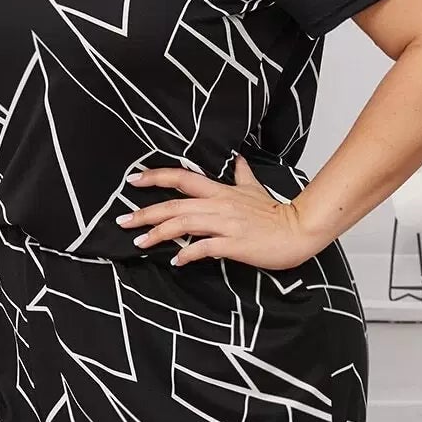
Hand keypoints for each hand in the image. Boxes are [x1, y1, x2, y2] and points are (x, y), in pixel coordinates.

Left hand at [116, 155, 324, 269]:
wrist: (298, 231)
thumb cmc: (277, 214)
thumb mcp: (256, 189)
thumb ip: (243, 175)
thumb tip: (238, 160)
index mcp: (221, 191)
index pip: (182, 178)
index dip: (156, 177)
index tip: (133, 180)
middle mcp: (219, 205)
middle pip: (174, 204)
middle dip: (145, 212)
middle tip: (123, 220)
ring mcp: (226, 224)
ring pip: (184, 224)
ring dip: (159, 233)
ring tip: (140, 242)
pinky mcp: (233, 243)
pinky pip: (204, 248)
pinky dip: (187, 254)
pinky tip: (176, 261)